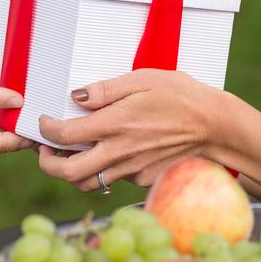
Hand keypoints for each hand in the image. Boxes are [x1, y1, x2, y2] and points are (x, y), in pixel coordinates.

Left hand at [36, 69, 221, 189]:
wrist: (215, 127)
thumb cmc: (181, 96)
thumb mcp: (143, 79)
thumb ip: (105, 90)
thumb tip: (76, 97)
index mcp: (114, 125)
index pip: (64, 136)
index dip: (46, 131)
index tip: (45, 121)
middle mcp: (119, 153)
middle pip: (68, 174)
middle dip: (47, 164)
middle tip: (46, 150)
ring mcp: (131, 171)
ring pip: (89, 182)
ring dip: (73, 171)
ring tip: (73, 153)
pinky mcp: (143, 180)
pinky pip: (114, 180)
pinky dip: (104, 169)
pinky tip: (111, 151)